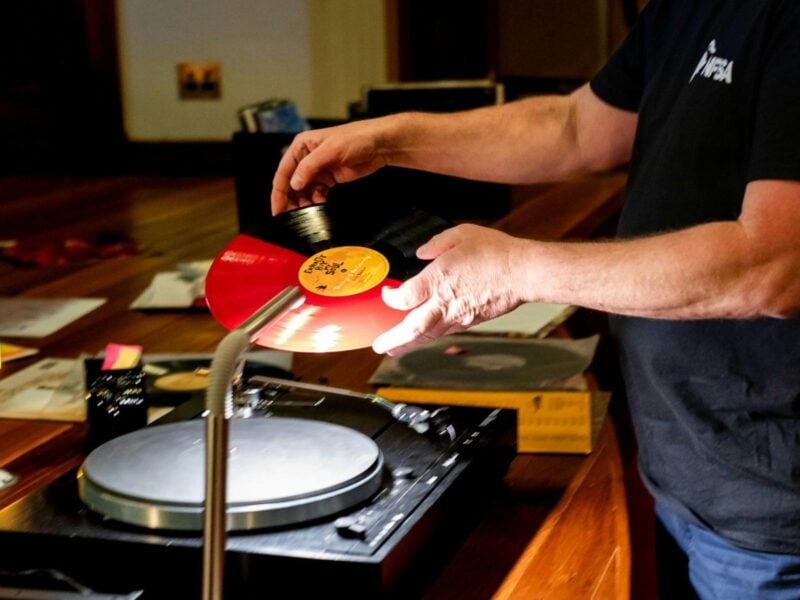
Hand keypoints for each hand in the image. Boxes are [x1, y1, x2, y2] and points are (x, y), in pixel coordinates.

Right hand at [270, 119, 392, 214]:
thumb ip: (310, 166)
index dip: (279, 192)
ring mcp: (318, 169)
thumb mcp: (331, 150)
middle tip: (289, 216)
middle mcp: (306, 158)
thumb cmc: (356, 138)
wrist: (378, 144)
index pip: (284, 171)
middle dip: (290, 200)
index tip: (277, 208)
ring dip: (303, 203)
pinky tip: (319, 206)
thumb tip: (295, 183)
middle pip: (291, 183)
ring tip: (306, 213)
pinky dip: (316, 201)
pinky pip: (316, 193)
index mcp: (302, 146)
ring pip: (303, 191)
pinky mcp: (328, 178)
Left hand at [372, 224, 531, 355]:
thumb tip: (422, 253)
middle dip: (393, 339)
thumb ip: (437, 243)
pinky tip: (425, 336)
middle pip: (412, 327)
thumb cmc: (497, 252)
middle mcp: (445, 302)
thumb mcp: (462, 234)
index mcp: (438, 279)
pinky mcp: (471, 321)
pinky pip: (445, 332)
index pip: (404, 298)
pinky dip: (430, 337)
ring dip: (409, 344)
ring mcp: (459, 315)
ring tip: (394, 350)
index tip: (387, 294)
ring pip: (428, 335)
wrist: (524, 273)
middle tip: (379, 346)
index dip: (391, 298)